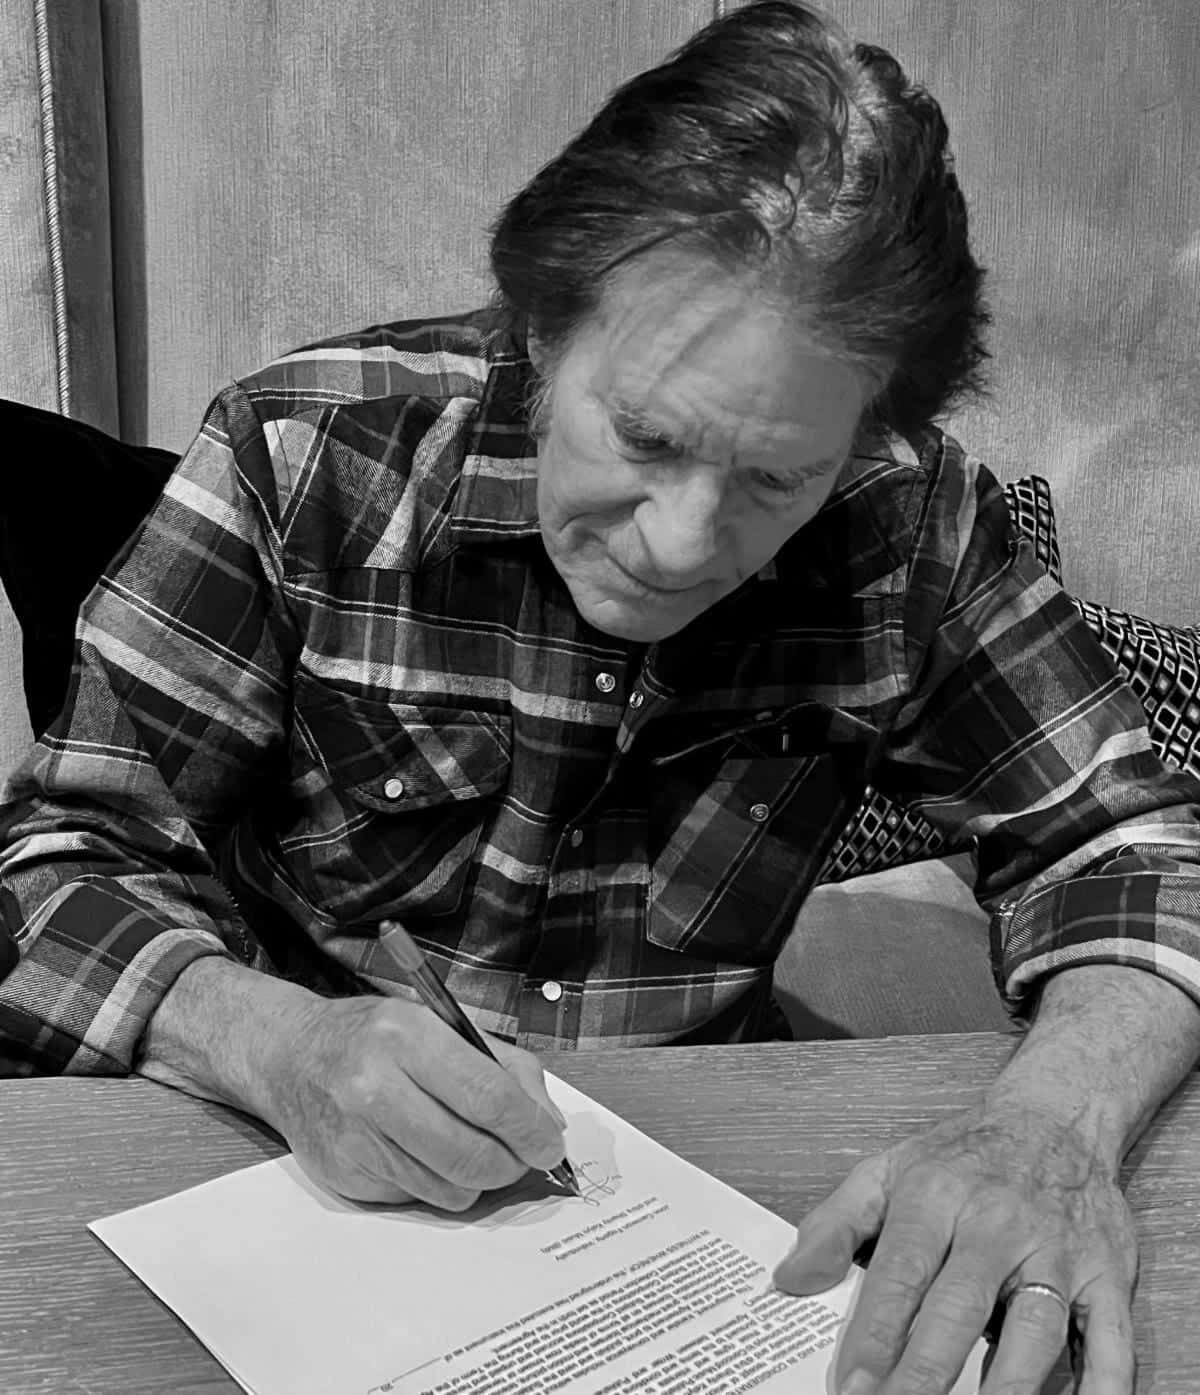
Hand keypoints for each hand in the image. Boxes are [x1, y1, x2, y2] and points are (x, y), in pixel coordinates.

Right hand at [261, 994, 567, 1210]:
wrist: (291, 1056)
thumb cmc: (376, 1036)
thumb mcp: (441, 1023)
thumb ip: (503, 1066)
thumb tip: (547, 1122)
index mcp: (408, 1036)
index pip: (488, 1097)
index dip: (529, 1129)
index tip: (549, 1143)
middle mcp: (375, 1088)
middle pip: (471, 1154)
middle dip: (512, 1164)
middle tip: (524, 1157)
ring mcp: (356, 1138)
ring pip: (449, 1188)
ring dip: (477, 1177)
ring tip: (473, 1147)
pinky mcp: (345, 1177)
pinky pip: (417, 1198)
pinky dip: (436, 1182)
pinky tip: (424, 1150)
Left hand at [772, 1098, 1138, 1393]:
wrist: (1054, 1118)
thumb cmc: (963, 1157)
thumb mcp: (886, 1170)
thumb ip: (834, 1225)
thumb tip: (788, 1279)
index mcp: (936, 1198)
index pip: (901, 1275)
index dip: (874, 1334)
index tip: (851, 1385)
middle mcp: (997, 1226)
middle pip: (959, 1309)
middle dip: (925, 1373)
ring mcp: (1056, 1253)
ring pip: (1034, 1330)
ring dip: (1005, 1387)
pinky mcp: (1107, 1277)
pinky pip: (1110, 1341)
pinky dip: (1102, 1385)